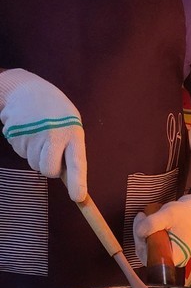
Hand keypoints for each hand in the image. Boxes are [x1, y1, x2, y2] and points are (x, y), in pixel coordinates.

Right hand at [0, 69, 86, 200]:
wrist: (27, 89)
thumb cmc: (56, 112)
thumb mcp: (71, 126)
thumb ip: (71, 150)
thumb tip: (69, 180)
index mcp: (73, 133)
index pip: (77, 163)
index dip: (77, 182)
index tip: (78, 197)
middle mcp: (53, 136)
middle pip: (49, 171)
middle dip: (50, 169)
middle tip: (51, 152)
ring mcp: (33, 136)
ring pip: (34, 165)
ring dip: (37, 156)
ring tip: (40, 135)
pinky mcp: (15, 135)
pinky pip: (22, 154)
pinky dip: (25, 147)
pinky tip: (29, 131)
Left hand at [133, 194, 190, 265]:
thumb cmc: (186, 214)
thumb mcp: (169, 214)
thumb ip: (152, 223)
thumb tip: (139, 233)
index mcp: (176, 256)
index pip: (150, 257)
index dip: (141, 243)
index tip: (141, 226)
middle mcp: (173, 260)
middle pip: (147, 253)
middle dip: (141, 235)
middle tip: (142, 217)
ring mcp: (170, 256)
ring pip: (147, 249)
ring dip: (143, 233)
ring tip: (145, 218)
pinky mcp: (167, 250)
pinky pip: (152, 246)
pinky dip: (147, 234)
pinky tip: (149, 224)